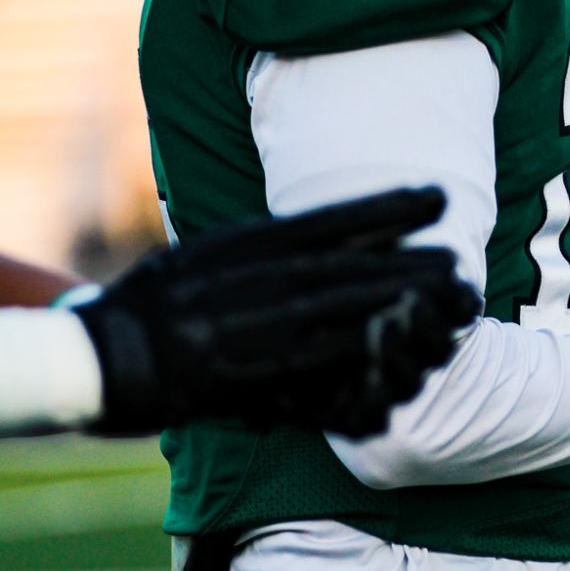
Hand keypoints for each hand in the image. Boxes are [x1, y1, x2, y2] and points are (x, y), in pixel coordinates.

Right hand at [74, 187, 479, 437]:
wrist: (107, 352)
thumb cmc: (154, 300)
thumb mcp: (207, 251)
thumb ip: (262, 246)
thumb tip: (316, 237)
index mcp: (249, 241)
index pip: (333, 217)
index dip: (390, 206)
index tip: (436, 195)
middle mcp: (260, 277)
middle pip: (353, 264)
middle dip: (413, 259)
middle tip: (462, 256)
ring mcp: (259, 327)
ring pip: (349, 311)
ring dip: (405, 303)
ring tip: (452, 298)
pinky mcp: (256, 375)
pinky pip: (323, 366)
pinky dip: (366, 356)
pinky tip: (402, 352)